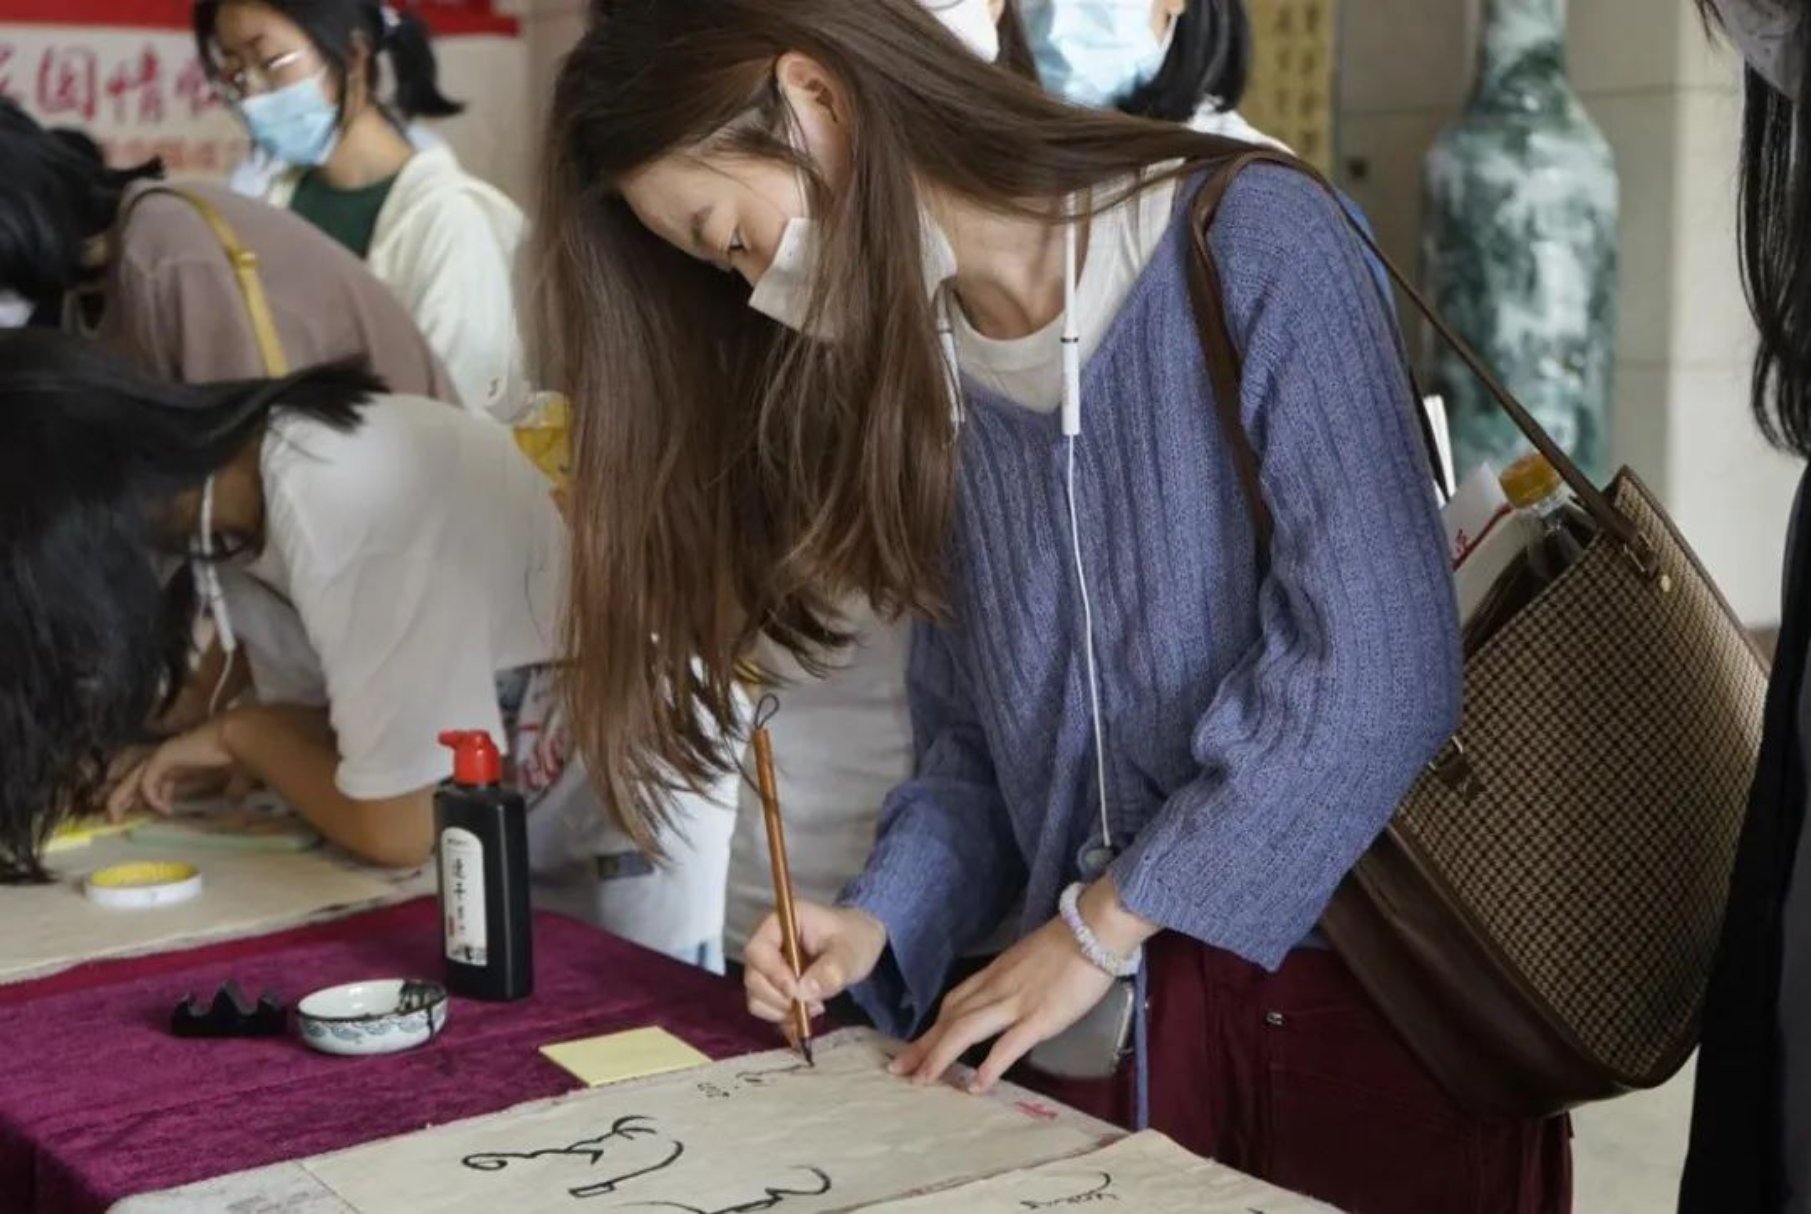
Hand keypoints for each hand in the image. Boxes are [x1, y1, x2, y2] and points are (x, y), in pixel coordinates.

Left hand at [106, 715, 253, 819]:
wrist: (236, 737)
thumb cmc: (236, 753)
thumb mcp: (233, 777)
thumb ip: (232, 788)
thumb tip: (235, 800)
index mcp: (179, 761)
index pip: (154, 778)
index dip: (151, 796)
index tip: (157, 813)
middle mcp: (166, 758)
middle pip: (134, 778)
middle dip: (122, 797)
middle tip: (115, 818)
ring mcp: (162, 756)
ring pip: (132, 779)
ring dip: (121, 798)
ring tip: (117, 817)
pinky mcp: (162, 757)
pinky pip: (148, 782)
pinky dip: (152, 797)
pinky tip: (163, 809)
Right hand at [744, 901, 887, 1029]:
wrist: (860, 942)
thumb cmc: (854, 937)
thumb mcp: (850, 951)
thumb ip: (830, 969)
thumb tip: (803, 991)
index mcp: (780, 923)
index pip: (757, 950)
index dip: (772, 974)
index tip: (796, 991)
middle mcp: (766, 943)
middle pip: (753, 977)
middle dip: (779, 998)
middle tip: (812, 1004)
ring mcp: (767, 966)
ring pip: (756, 997)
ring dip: (782, 1011)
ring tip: (814, 1007)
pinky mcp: (773, 986)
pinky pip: (766, 1009)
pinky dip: (783, 1018)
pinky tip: (807, 1017)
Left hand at [890, 915, 1115, 1094]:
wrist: (1093, 929)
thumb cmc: (1068, 944)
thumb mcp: (1027, 960)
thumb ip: (1011, 981)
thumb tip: (1004, 1002)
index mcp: (994, 975)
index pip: (954, 1003)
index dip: (931, 1027)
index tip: (913, 1047)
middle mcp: (996, 989)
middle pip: (951, 1019)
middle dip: (923, 1046)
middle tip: (898, 1070)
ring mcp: (1016, 1003)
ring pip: (966, 1029)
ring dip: (941, 1056)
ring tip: (922, 1080)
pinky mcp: (1040, 1017)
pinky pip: (1009, 1043)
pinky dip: (991, 1065)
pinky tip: (976, 1085)